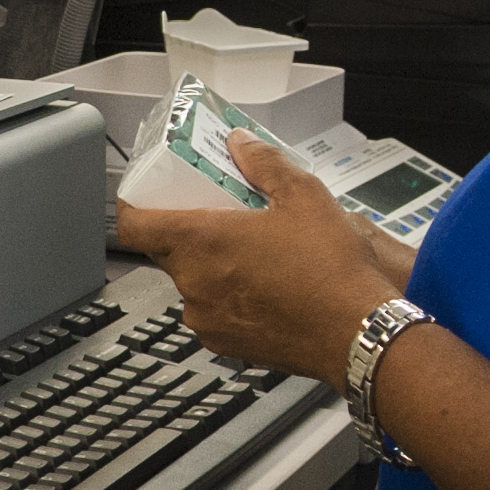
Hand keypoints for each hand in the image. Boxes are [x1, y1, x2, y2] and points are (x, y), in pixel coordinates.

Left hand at [112, 131, 402, 389]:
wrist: (357, 333)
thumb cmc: (330, 269)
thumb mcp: (302, 195)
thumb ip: (263, 163)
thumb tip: (241, 144)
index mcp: (200, 242)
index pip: (133, 225)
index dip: (133, 208)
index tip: (145, 198)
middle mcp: (193, 284)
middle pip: (166, 253)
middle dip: (188, 234)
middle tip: (220, 219)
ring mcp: (207, 319)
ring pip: (192, 285)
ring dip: (210, 269)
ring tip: (252, 256)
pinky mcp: (226, 345)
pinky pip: (212, 313)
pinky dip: (227, 299)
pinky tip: (264, 288)